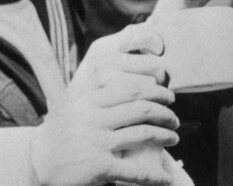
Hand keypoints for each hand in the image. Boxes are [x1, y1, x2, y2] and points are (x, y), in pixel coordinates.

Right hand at [31, 25, 179, 185]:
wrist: (37, 161)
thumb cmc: (64, 129)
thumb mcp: (77, 101)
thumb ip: (103, 88)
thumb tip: (143, 78)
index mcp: (89, 98)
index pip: (132, 88)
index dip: (157, 91)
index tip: (168, 95)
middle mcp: (92, 117)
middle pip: (142, 108)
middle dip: (165, 112)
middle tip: (174, 117)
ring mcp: (96, 142)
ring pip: (145, 133)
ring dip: (166, 135)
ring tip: (173, 137)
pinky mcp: (99, 166)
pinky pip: (136, 170)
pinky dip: (155, 175)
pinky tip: (165, 176)